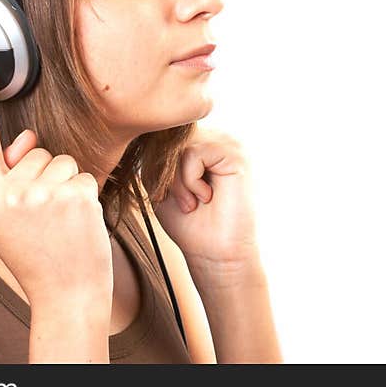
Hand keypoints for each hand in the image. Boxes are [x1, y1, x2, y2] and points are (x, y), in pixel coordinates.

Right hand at [0, 58, 113, 307]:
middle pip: (37, 151)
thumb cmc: (37, 256)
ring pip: (63, 161)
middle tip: (47, 215)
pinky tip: (79, 222)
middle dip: (45, 174)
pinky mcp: (76, 193)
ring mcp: (45, 193)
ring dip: (67, 184)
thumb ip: (9, 176)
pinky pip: (84, 175)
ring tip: (62, 221)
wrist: (66, 294)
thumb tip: (27, 136)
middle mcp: (12, 192)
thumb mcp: (7, 220)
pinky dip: (85, 194)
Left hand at [154, 127, 259, 272]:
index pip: (163, 133)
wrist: (215, 255)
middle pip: (168, 136)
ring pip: (178, 144)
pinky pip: (192, 152)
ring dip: (176, 180)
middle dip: (163, 172)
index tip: (165, 194)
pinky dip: (189, 180)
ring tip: (192, 202)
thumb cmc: (189, 223)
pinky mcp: (236, 153)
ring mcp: (228, 142)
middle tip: (182, 202)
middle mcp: (216, 136)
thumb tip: (149, 131)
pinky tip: (205, 197)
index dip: (154, 164)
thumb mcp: (161, 183)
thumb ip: (156, 155)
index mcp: (201, 142)